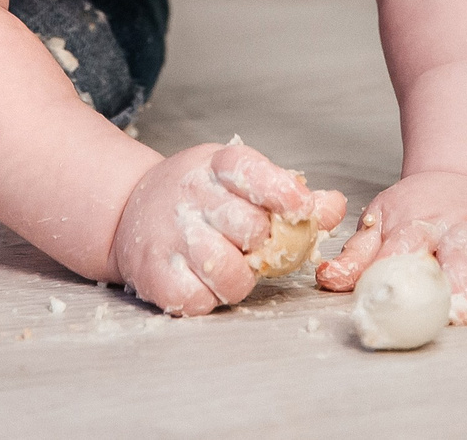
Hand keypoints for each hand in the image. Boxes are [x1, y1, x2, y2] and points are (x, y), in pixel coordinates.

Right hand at [111, 141, 347, 315]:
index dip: (282, 192)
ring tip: (231, 264)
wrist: (132, 211)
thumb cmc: (200, 198)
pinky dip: (211, 297)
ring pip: (230, 272)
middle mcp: (189, 196)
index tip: (301, 209)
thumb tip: (333, 206)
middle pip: (250, 228)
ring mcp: (170, 237)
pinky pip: (201, 299)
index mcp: (215, 167)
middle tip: (254, 245)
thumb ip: (288, 194)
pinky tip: (204, 280)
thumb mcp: (241, 181)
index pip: (252, 173)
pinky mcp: (155, 275)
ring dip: (241, 276)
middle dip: (264, 244)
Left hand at [315, 170, 466, 321]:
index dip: (407, 267)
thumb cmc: (420, 212)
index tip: (405, 294)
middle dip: (463, 283)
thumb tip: (327, 281)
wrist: (464, 179)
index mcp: (421, 224)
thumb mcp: (383, 222)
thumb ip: (359, 256)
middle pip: (463, 254)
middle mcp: (463, 228)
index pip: (410, 244)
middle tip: (462, 313)